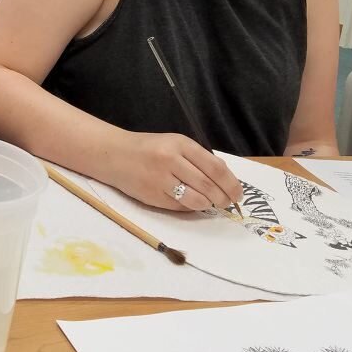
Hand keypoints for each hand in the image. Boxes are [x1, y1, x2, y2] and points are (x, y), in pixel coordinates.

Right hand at [105, 132, 243, 211]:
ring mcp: (161, 179)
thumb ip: (198, 158)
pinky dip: (190, 207)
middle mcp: (171, 160)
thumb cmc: (148, 149)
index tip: (238, 193)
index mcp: (181, 144)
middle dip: (223, 198)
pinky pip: (180, 206)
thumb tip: (225, 179)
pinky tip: (190, 202)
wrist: (113, 154)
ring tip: (210, 203)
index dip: (231, 184)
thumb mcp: (174, 144)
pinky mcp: (152, 195)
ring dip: (208, 205)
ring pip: (197, 199)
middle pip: (209, 186)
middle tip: (227, 203)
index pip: (216, 168)